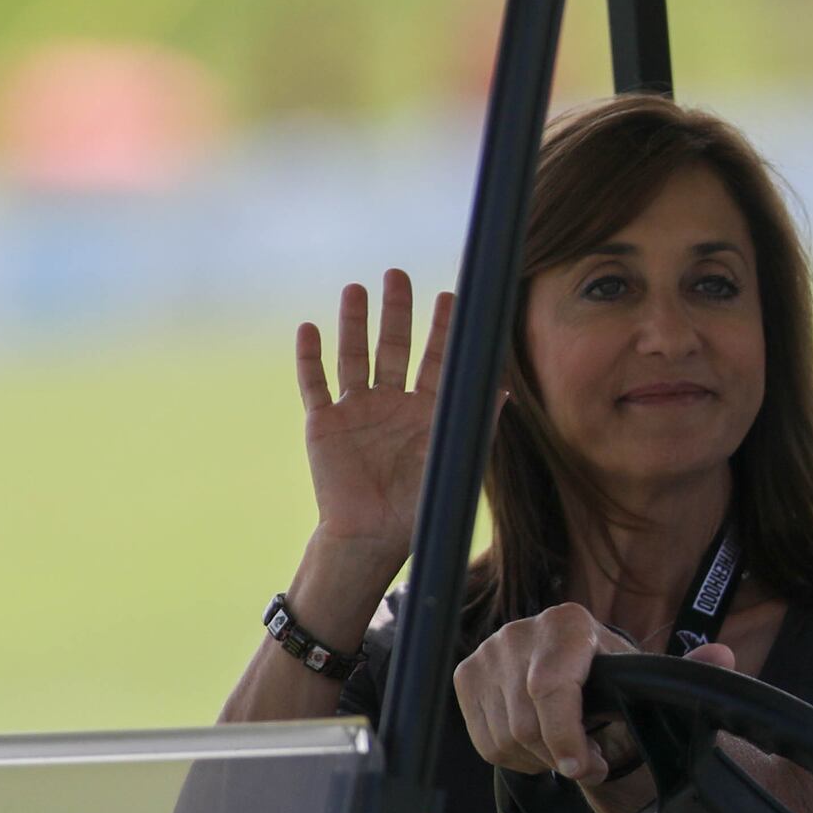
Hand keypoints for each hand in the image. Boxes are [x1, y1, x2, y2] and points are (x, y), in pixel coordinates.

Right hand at [297, 271, 453, 567]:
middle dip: (398, 311)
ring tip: (356, 289)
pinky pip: (315, 383)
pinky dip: (311, 357)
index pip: (436, 359)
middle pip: (394, 346)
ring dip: (354, 323)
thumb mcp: (452, 462)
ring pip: (354, 355)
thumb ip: (474, 425)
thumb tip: (502, 389)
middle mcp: (391, 403)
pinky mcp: (324, 422)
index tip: (450, 296)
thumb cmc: (417, 507)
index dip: (443, 329)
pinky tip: (310, 329)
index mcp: (425, 410)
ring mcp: (356, 410)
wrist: (370, 537)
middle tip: (399, 274)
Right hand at [454, 604, 636, 791]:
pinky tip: (538, 747)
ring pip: (505, 739)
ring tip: (564, 749)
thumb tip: (645, 710)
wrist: (562, 647)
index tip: (579, 768)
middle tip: (587, 764)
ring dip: (540, 760)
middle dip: (560, 757)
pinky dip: (517, 759)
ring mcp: (486, 654)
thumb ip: (632, 695)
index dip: (564, 735)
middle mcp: (518, 634)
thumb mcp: (624, 673)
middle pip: (526, 724)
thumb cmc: (600, 666)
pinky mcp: (466, 676)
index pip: (550, 689)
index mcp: (566, 625)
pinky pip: (486, 743)